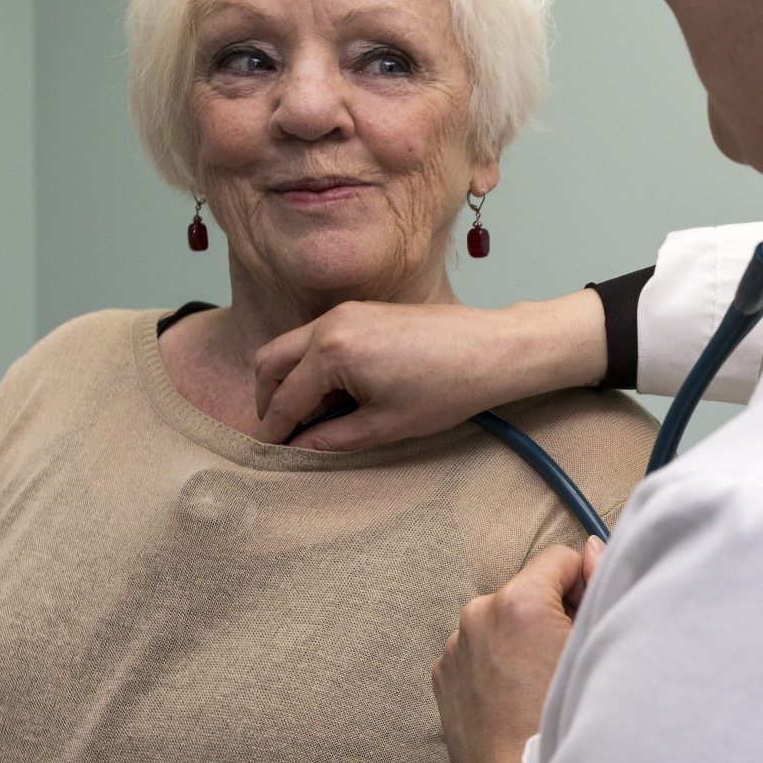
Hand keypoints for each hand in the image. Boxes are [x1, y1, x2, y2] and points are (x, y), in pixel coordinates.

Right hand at [253, 291, 608, 449]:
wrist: (493, 350)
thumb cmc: (449, 385)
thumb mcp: (386, 425)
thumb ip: (333, 439)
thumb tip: (300, 448)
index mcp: (332, 352)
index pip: (284, 398)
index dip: (274, 430)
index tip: (268, 451)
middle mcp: (331, 323)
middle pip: (271, 362)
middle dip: (268, 399)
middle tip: (280, 432)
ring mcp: (347, 312)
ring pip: (292, 346)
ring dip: (290, 379)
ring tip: (313, 416)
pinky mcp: (363, 311)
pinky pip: (318, 337)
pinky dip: (313, 363)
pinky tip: (337, 393)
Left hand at [435, 536, 605, 762]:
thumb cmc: (563, 724)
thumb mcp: (595, 648)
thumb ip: (597, 584)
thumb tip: (591, 548)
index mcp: (517, 602)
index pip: (561, 558)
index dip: (584, 586)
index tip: (587, 623)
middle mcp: (477, 615)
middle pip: (530, 589)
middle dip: (551, 613)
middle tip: (567, 661)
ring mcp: (455, 647)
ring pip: (504, 620)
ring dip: (522, 638)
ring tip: (541, 685)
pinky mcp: (443, 675)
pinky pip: (480, 649)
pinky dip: (498, 663)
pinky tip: (516, 697)